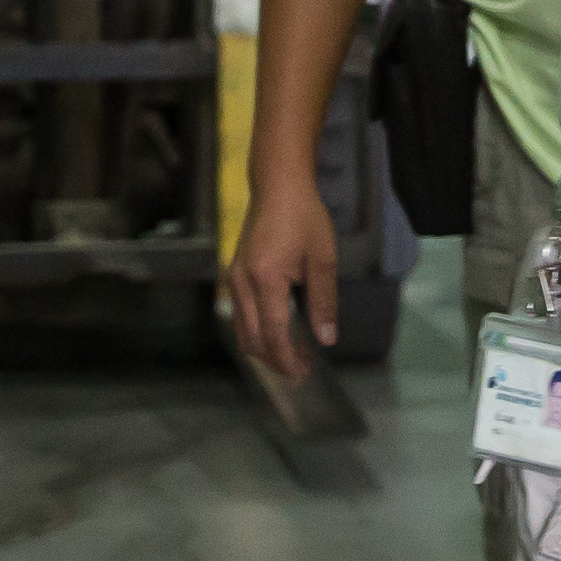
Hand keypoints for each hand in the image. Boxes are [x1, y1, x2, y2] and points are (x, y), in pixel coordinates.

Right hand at [219, 174, 341, 381]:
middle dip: (274, 360)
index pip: (273, 334)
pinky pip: (239, 314)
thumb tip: (326, 339)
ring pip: (241, 330)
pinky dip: (255, 332)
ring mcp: (234, 278)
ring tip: (290, 356)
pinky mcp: (234, 273)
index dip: (287, 359)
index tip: (302, 374)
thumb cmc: (304, 217)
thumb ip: (324, 301)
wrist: (277, 185)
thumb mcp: (323, 259)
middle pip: (252, 339)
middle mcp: (242, 283)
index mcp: (266, 280)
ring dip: (263, 349)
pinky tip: (275, 333)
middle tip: (300, 371)